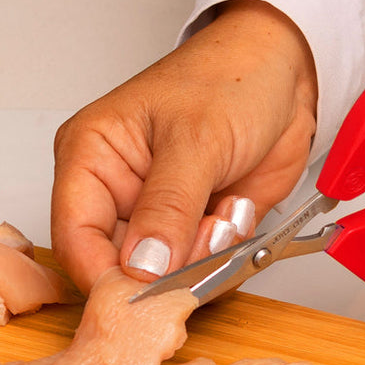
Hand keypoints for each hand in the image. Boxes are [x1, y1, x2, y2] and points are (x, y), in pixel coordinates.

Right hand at [51, 0, 317, 293]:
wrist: (287, 73)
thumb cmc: (232, 79)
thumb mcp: (196, 138)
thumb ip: (168, 206)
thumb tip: (141, 266)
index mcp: (94, 157)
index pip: (76, 237)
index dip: (106, 274)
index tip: (147, 291)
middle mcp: (124, 190)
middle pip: (124, 263)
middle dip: (170, 265)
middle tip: (208, 233)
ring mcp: (167, 210)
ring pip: (172, 271)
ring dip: (207, 253)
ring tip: (227, 208)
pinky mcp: (205, 222)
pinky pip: (211, 263)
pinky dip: (230, 248)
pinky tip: (239, 205)